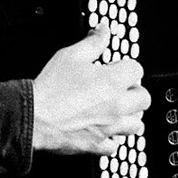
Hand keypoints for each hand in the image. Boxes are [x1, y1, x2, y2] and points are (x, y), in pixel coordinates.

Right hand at [31, 24, 148, 155]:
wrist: (34, 117)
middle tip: (120, 89)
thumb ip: (93, 42)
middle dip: (134, 92)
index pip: (137, 70)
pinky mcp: (97, 144)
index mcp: (113, 81)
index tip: (115, 67)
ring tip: (116, 110)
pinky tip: (103, 131)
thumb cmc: (51, 88)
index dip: (125, 66)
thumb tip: (103, 31)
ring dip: (130, 116)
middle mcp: (117, 105)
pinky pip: (115, 146)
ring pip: (136, 125)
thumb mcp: (71, 55)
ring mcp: (109, 127)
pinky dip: (111, 139)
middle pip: (144, 98)